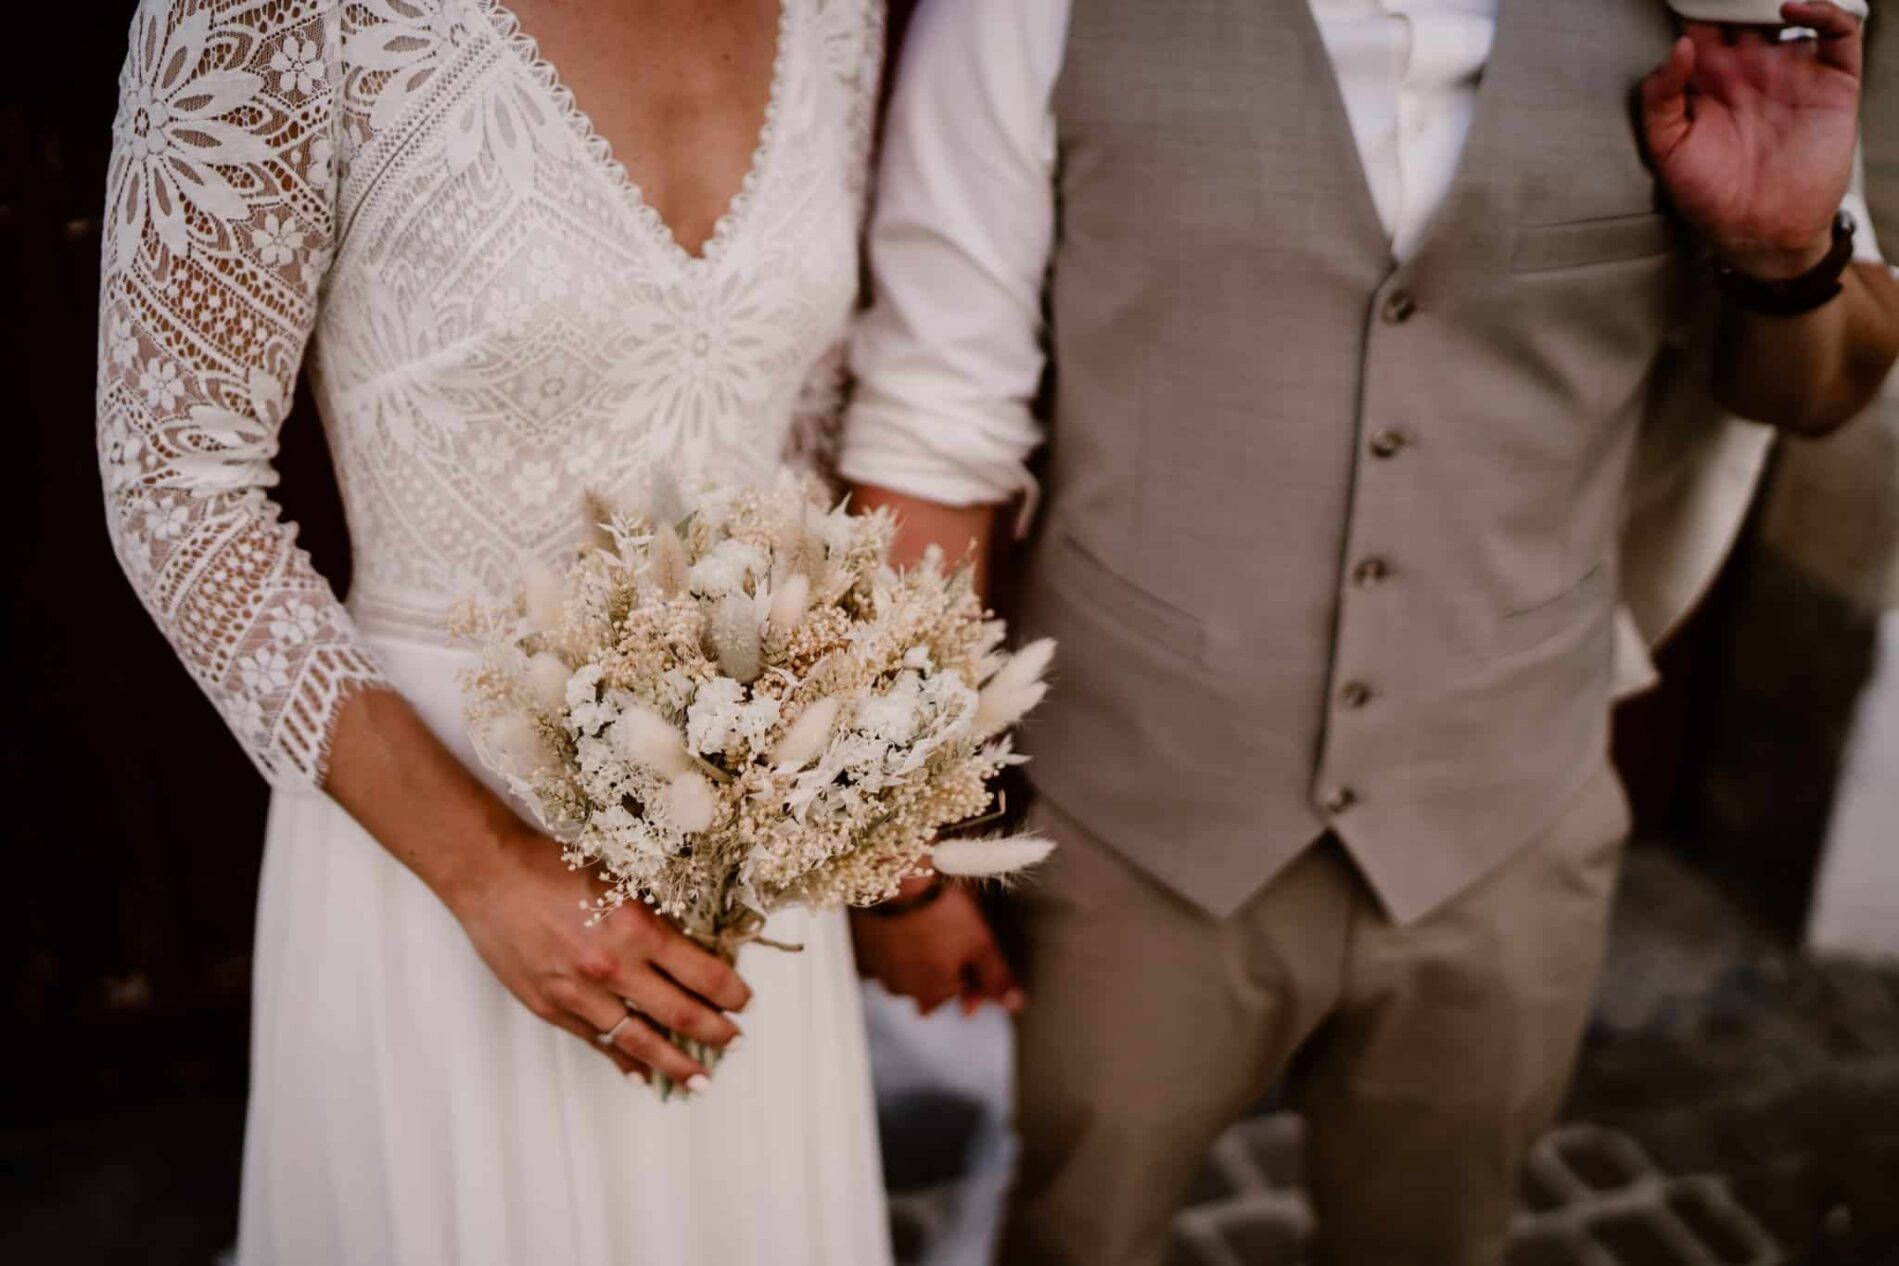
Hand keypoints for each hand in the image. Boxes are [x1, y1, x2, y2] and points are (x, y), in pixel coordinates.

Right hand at [447, 827, 751, 1087]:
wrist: (492, 876)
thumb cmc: (555, 867)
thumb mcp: (620, 882)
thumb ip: (652, 921)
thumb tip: (688, 954)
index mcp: (638, 927)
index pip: (703, 974)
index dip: (731, 993)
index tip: (744, 1002)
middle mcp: (614, 966)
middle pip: (680, 1014)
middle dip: (716, 1032)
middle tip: (735, 1043)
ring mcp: (581, 992)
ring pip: (640, 1040)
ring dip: (676, 1063)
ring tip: (701, 1080)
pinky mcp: (552, 1007)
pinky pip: (597, 1043)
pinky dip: (623, 1061)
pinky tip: (640, 1075)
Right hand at [851, 881, 1022, 1016]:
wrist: (895, 879)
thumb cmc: (942, 912)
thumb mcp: (981, 944)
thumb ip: (997, 978)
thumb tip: (1015, 1006)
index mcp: (935, 991)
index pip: (959, 997)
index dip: (973, 984)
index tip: (976, 963)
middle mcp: (904, 989)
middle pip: (929, 990)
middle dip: (942, 974)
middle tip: (950, 944)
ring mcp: (879, 971)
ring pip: (903, 975)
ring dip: (915, 962)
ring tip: (926, 933)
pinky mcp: (861, 951)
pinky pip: (881, 958)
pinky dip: (891, 949)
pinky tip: (899, 931)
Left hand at [1641, 2, 1861, 278]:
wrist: (1759, 233)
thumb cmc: (1708, 196)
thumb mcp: (1668, 149)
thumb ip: (1660, 98)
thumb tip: (1680, 46)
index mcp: (1710, 80)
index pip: (1703, 25)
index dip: (1698, 8)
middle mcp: (1752, 69)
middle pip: (1745, 11)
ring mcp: (1793, 72)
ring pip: (1792, 14)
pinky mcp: (1832, 84)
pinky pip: (1837, 33)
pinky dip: (1823, 12)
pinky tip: (1791, 11)